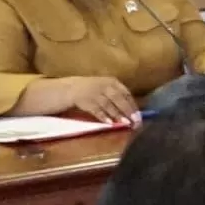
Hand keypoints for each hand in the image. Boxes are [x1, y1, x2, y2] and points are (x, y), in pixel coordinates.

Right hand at [17, 75, 139, 123]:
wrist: (65, 89)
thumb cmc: (88, 91)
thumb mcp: (103, 89)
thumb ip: (115, 97)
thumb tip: (132, 111)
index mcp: (110, 81)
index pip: (125, 93)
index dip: (133, 104)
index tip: (139, 115)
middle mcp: (102, 84)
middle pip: (119, 98)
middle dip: (128, 111)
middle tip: (136, 122)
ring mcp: (92, 91)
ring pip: (108, 104)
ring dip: (118, 115)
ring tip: (125, 124)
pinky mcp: (83, 99)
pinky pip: (95, 109)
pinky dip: (103, 117)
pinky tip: (110, 124)